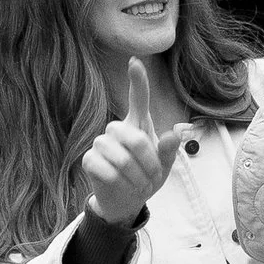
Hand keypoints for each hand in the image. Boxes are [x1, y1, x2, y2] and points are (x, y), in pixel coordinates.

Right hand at [80, 59, 194, 226]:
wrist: (126, 201)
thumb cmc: (146, 177)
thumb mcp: (163, 166)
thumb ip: (169, 151)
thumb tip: (174, 134)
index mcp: (137, 124)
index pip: (137, 99)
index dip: (137, 81)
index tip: (135, 61)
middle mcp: (117, 129)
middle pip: (134, 137)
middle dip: (148, 162)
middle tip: (154, 177)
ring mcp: (100, 143)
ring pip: (120, 157)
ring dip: (136, 176)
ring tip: (140, 184)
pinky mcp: (89, 160)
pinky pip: (107, 170)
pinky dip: (121, 183)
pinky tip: (124, 186)